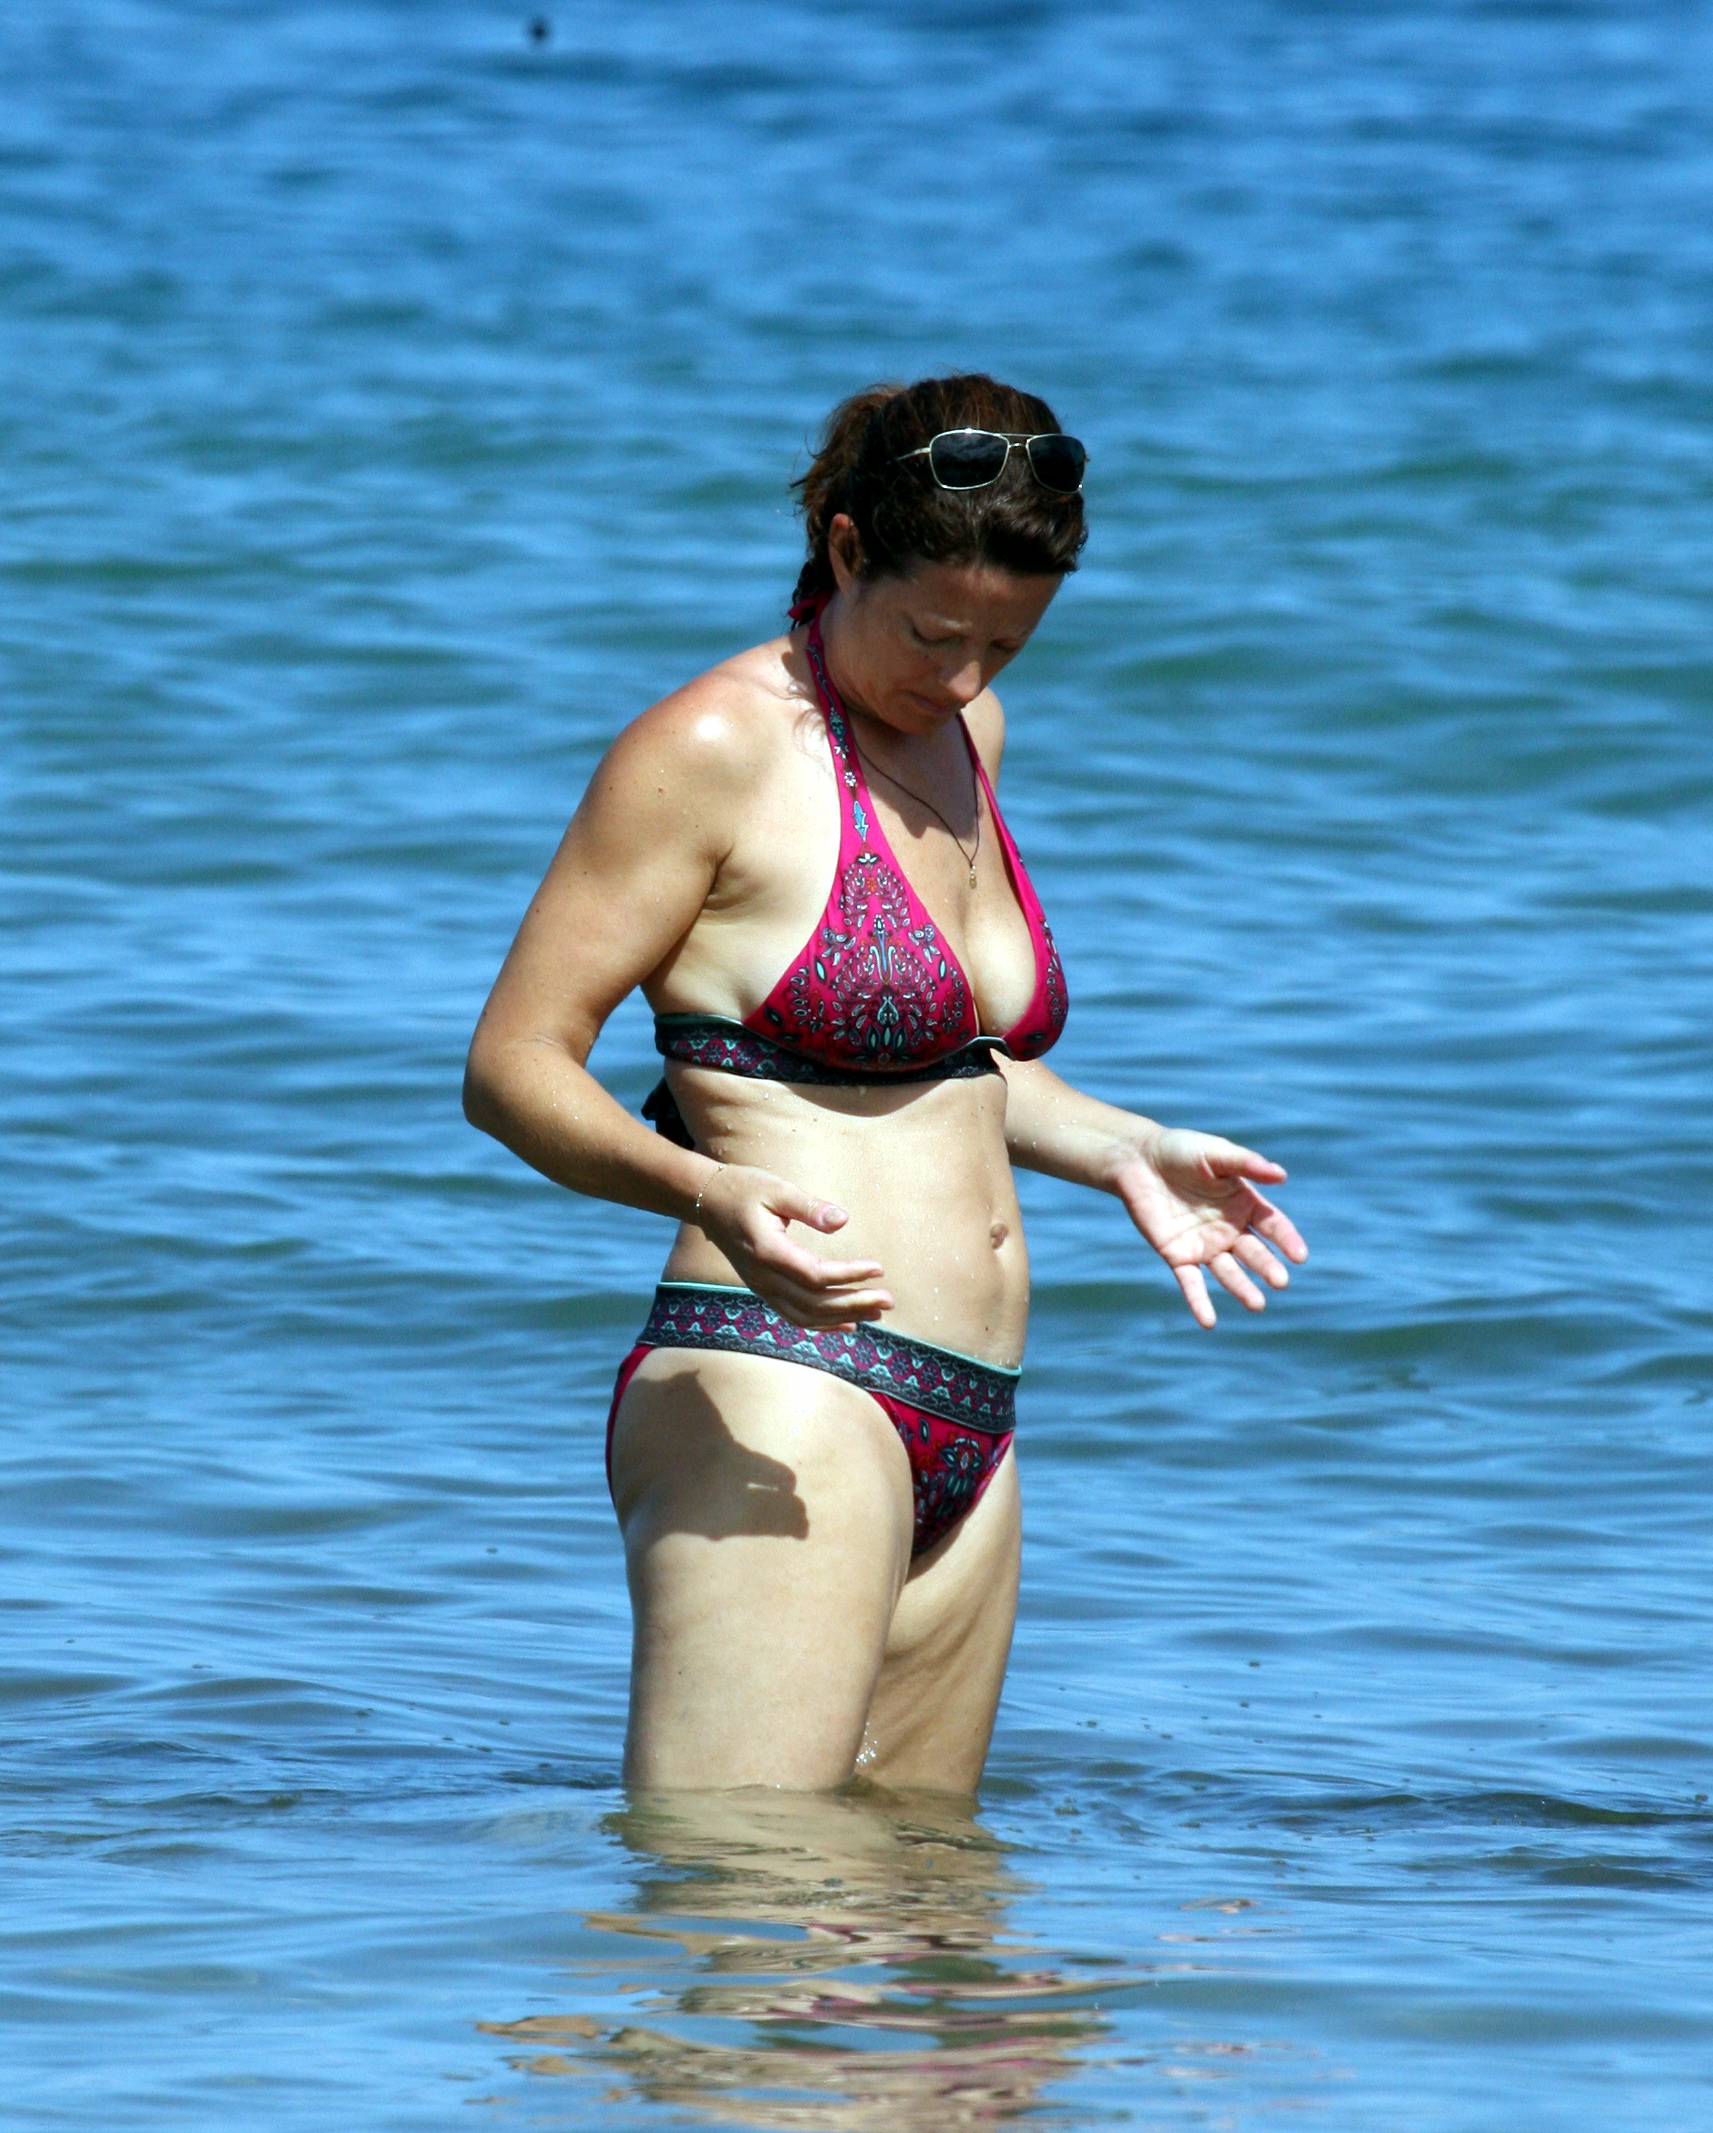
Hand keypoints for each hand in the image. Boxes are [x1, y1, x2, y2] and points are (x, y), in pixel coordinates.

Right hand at [692, 1164, 894, 1331]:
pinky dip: (822, 1324)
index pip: (816, 1275)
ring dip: (842, 1318)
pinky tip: (848, 1325)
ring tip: (876, 1313)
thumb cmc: (744, 1189)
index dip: (849, 1276)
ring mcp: (761, 1288)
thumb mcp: (777, 1189)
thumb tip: (842, 1220)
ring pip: (805, 1316)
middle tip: (889, 1300)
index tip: (878, 1269)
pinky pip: (794, 1316)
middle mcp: (763, 1278)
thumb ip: (809, 1207)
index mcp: (768, 1252)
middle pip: (814, 1303)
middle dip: (854, 1304)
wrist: (707, 1201)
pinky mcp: (763, 1289)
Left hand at [1111, 1127, 1307, 1328]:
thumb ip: (1246, 1164)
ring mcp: (1205, 1245)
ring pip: (1228, 1272)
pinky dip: (1199, 1302)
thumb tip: (1281, 1175)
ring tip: (1257, 1305)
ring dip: (1242, 1289)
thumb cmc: (1181, 1151)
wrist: (1137, 1160)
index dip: (1287, 1240)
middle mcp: (1229, 1229)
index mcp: (1244, 1204)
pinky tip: (1208, 1322)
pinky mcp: (1178, 1255)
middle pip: (1254, 1253)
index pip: (1273, 1226)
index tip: (1299, 1256)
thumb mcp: (1216, 1153)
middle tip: (1280, 1281)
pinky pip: (1191, 1283)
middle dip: (1267, 1267)